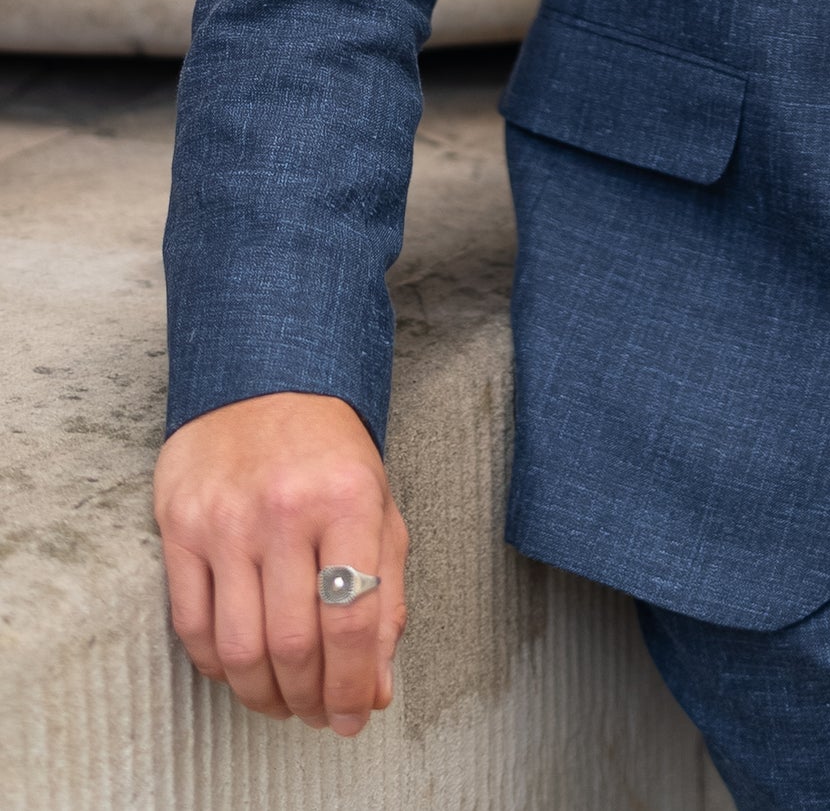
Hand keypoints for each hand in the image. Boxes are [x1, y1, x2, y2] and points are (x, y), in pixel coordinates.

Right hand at [153, 391, 407, 735]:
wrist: (266, 376)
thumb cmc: (330, 453)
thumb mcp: (379, 507)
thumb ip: (386, 596)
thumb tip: (378, 686)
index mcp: (349, 499)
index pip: (353, 621)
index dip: (354, 685)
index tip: (356, 715)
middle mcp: (285, 509)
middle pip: (295, 643)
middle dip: (310, 698)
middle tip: (319, 715)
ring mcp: (227, 519)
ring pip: (240, 646)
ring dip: (263, 694)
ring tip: (282, 702)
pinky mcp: (180, 525)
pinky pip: (193, 624)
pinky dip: (216, 666)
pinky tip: (239, 670)